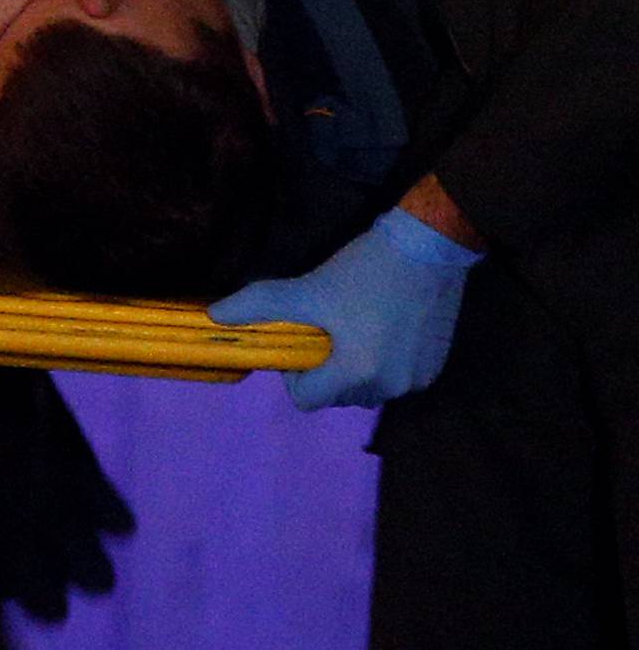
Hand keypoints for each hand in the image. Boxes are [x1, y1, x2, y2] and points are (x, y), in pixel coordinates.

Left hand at [209, 205, 483, 410]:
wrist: (428, 248)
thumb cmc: (363, 270)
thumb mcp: (307, 288)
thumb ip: (260, 305)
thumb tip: (215, 315)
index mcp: (357, 374)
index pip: (306, 400)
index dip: (294, 374)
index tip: (301, 341)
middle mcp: (390, 388)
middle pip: (337, 396)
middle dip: (325, 369)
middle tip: (327, 327)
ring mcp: (416, 382)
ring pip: (366, 388)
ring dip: (354, 367)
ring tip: (356, 324)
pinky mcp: (435, 369)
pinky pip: (395, 378)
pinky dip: (383, 361)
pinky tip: (383, 325)